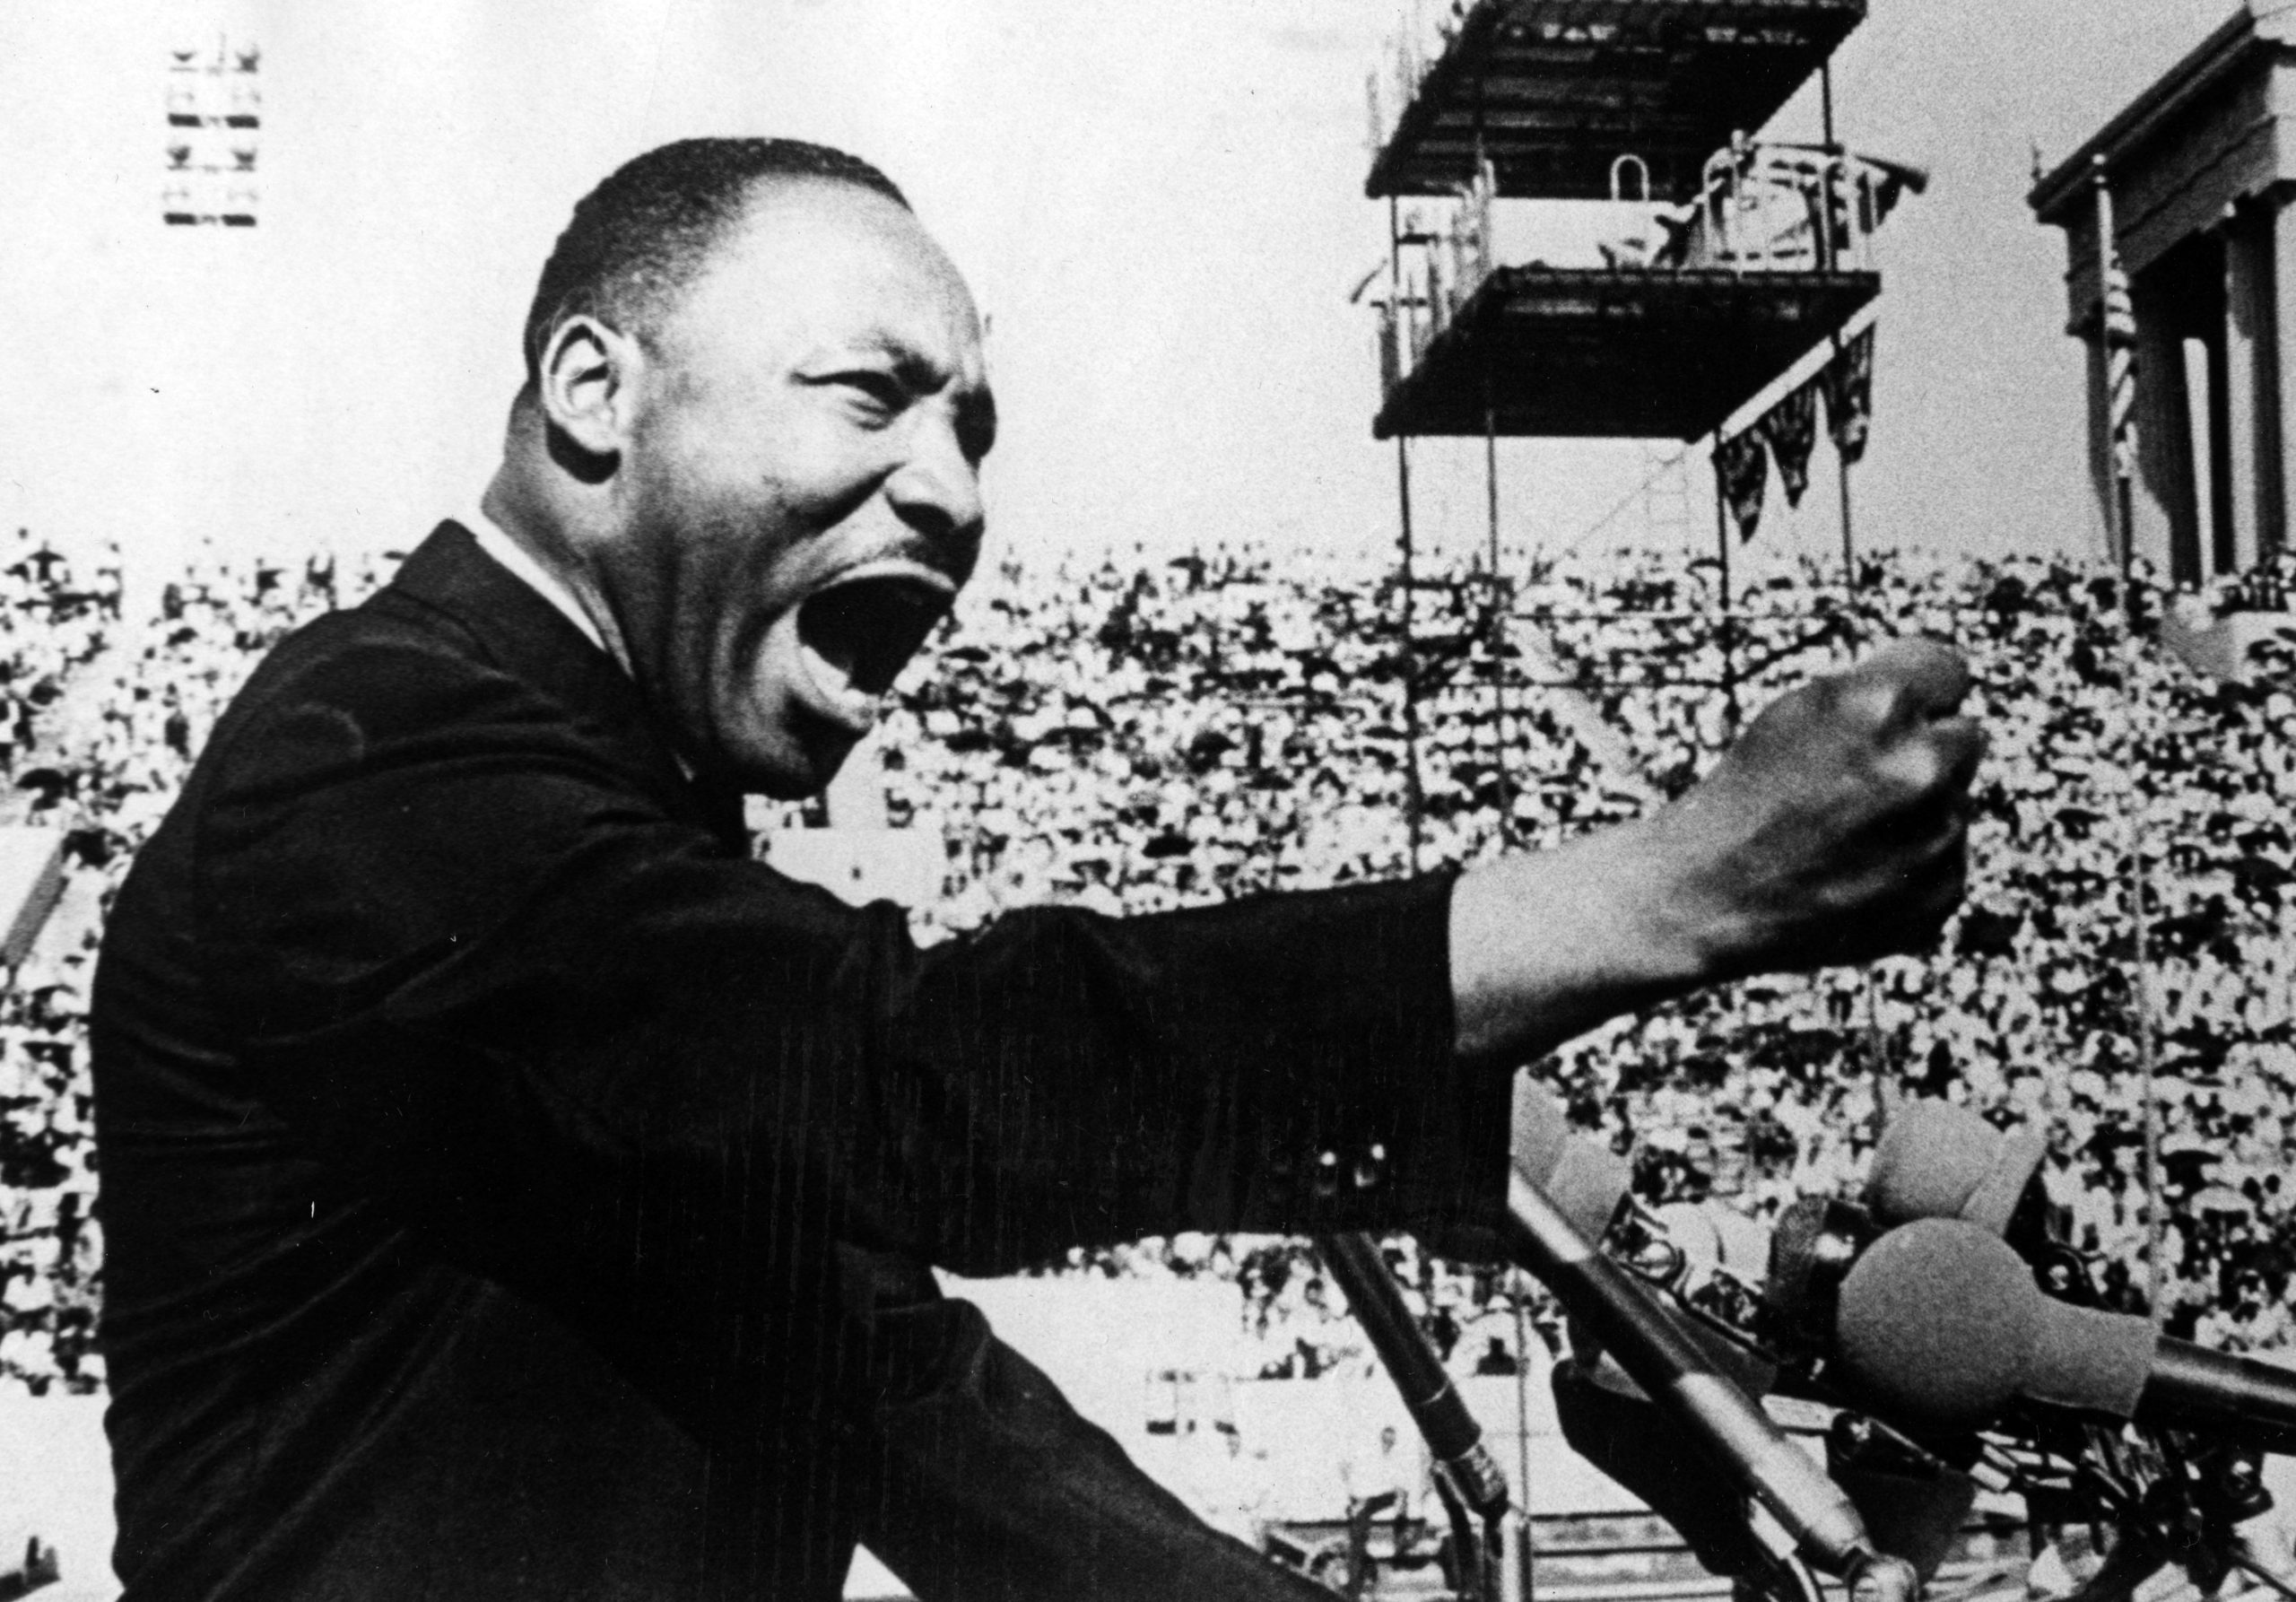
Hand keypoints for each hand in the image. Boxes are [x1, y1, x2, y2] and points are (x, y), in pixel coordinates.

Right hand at [1651, 635, 1981, 977]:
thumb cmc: (1739, 804)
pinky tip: (1852, 874)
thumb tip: (1940, 698)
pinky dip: (1910, 867)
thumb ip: (1873, 693)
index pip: (1948, 669)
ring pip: (1953, 803)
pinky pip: (1946, 860)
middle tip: (1856, 781)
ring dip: (1914, 813)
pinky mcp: (1941, 895)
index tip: (1891, 712)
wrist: (1703, 903)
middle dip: (1921, 750)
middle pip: (1963, 736)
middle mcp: (1920, 767)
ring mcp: (1937, 837)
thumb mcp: (1790, 716)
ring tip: (1841, 836)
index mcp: (1880, 706)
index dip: (1914, 690)